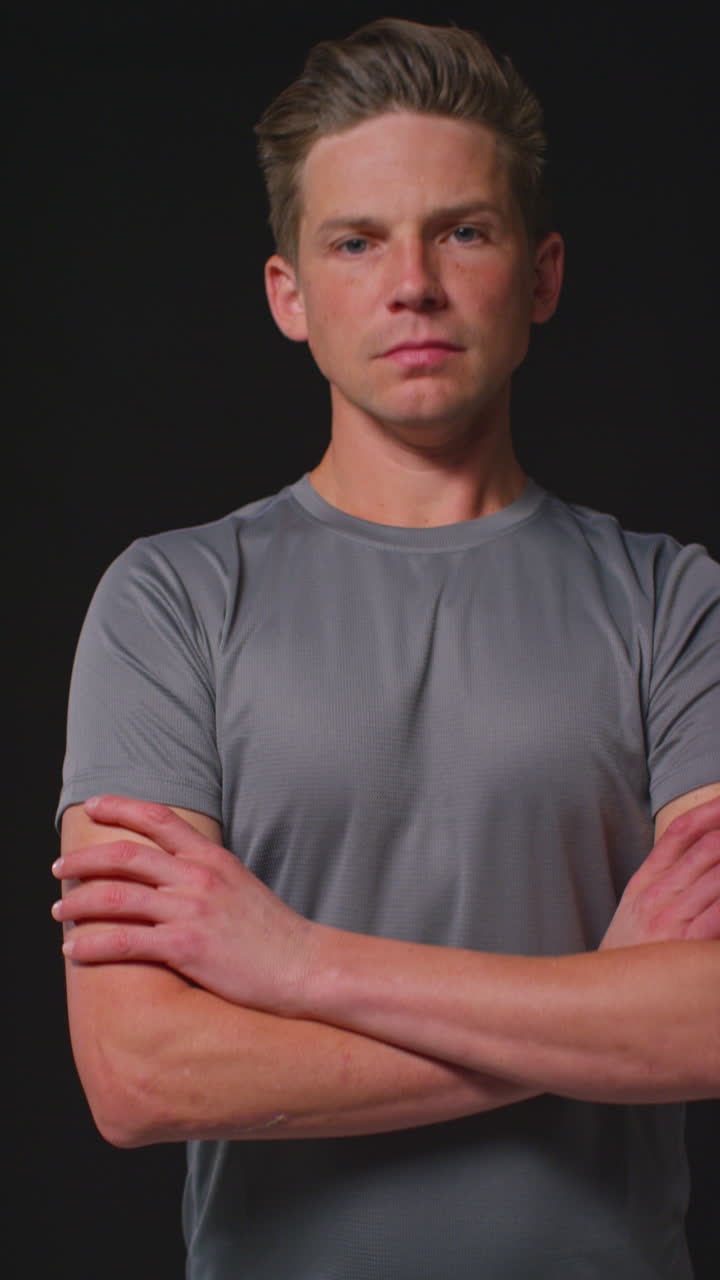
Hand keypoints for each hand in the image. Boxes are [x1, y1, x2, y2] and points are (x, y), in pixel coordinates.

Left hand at [52, 795, 313, 1013]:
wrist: (304, 965)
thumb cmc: (272, 934)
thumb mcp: (239, 886)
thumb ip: (205, 874)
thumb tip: (170, 874)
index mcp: (211, 858)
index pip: (158, 819)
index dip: (121, 807)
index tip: (95, 805)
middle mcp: (197, 877)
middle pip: (125, 856)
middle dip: (84, 859)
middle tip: (59, 868)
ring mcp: (190, 911)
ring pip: (115, 898)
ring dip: (77, 903)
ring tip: (58, 911)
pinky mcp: (185, 948)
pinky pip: (124, 942)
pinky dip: (91, 945)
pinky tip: (74, 949)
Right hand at [601, 796, 719, 948]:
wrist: (606, 999)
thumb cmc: (631, 954)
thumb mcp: (637, 908)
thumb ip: (665, 878)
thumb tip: (703, 854)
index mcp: (646, 880)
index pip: (681, 831)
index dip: (711, 811)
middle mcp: (659, 893)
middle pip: (708, 846)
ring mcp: (672, 917)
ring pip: (719, 872)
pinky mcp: (687, 944)